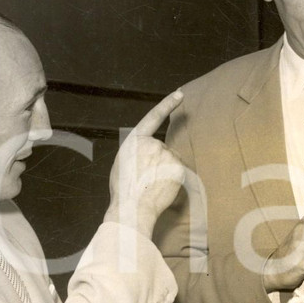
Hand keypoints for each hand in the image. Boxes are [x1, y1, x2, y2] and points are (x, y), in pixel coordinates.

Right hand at [103, 91, 185, 236]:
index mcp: (135, 140)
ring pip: (171, 161)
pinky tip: (162, 188)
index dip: (167, 104)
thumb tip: (149, 154)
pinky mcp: (178, 167)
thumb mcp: (122, 162)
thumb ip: (137, 151)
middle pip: (162, 149)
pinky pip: (178, 172)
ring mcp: (166, 154)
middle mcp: (152, 143)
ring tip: (151, 185)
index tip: (180, 94)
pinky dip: (173, 179)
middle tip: (145, 180)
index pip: (154, 117)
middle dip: (158, 162)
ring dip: (166, 171)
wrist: (132, 208)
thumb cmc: (124, 189)